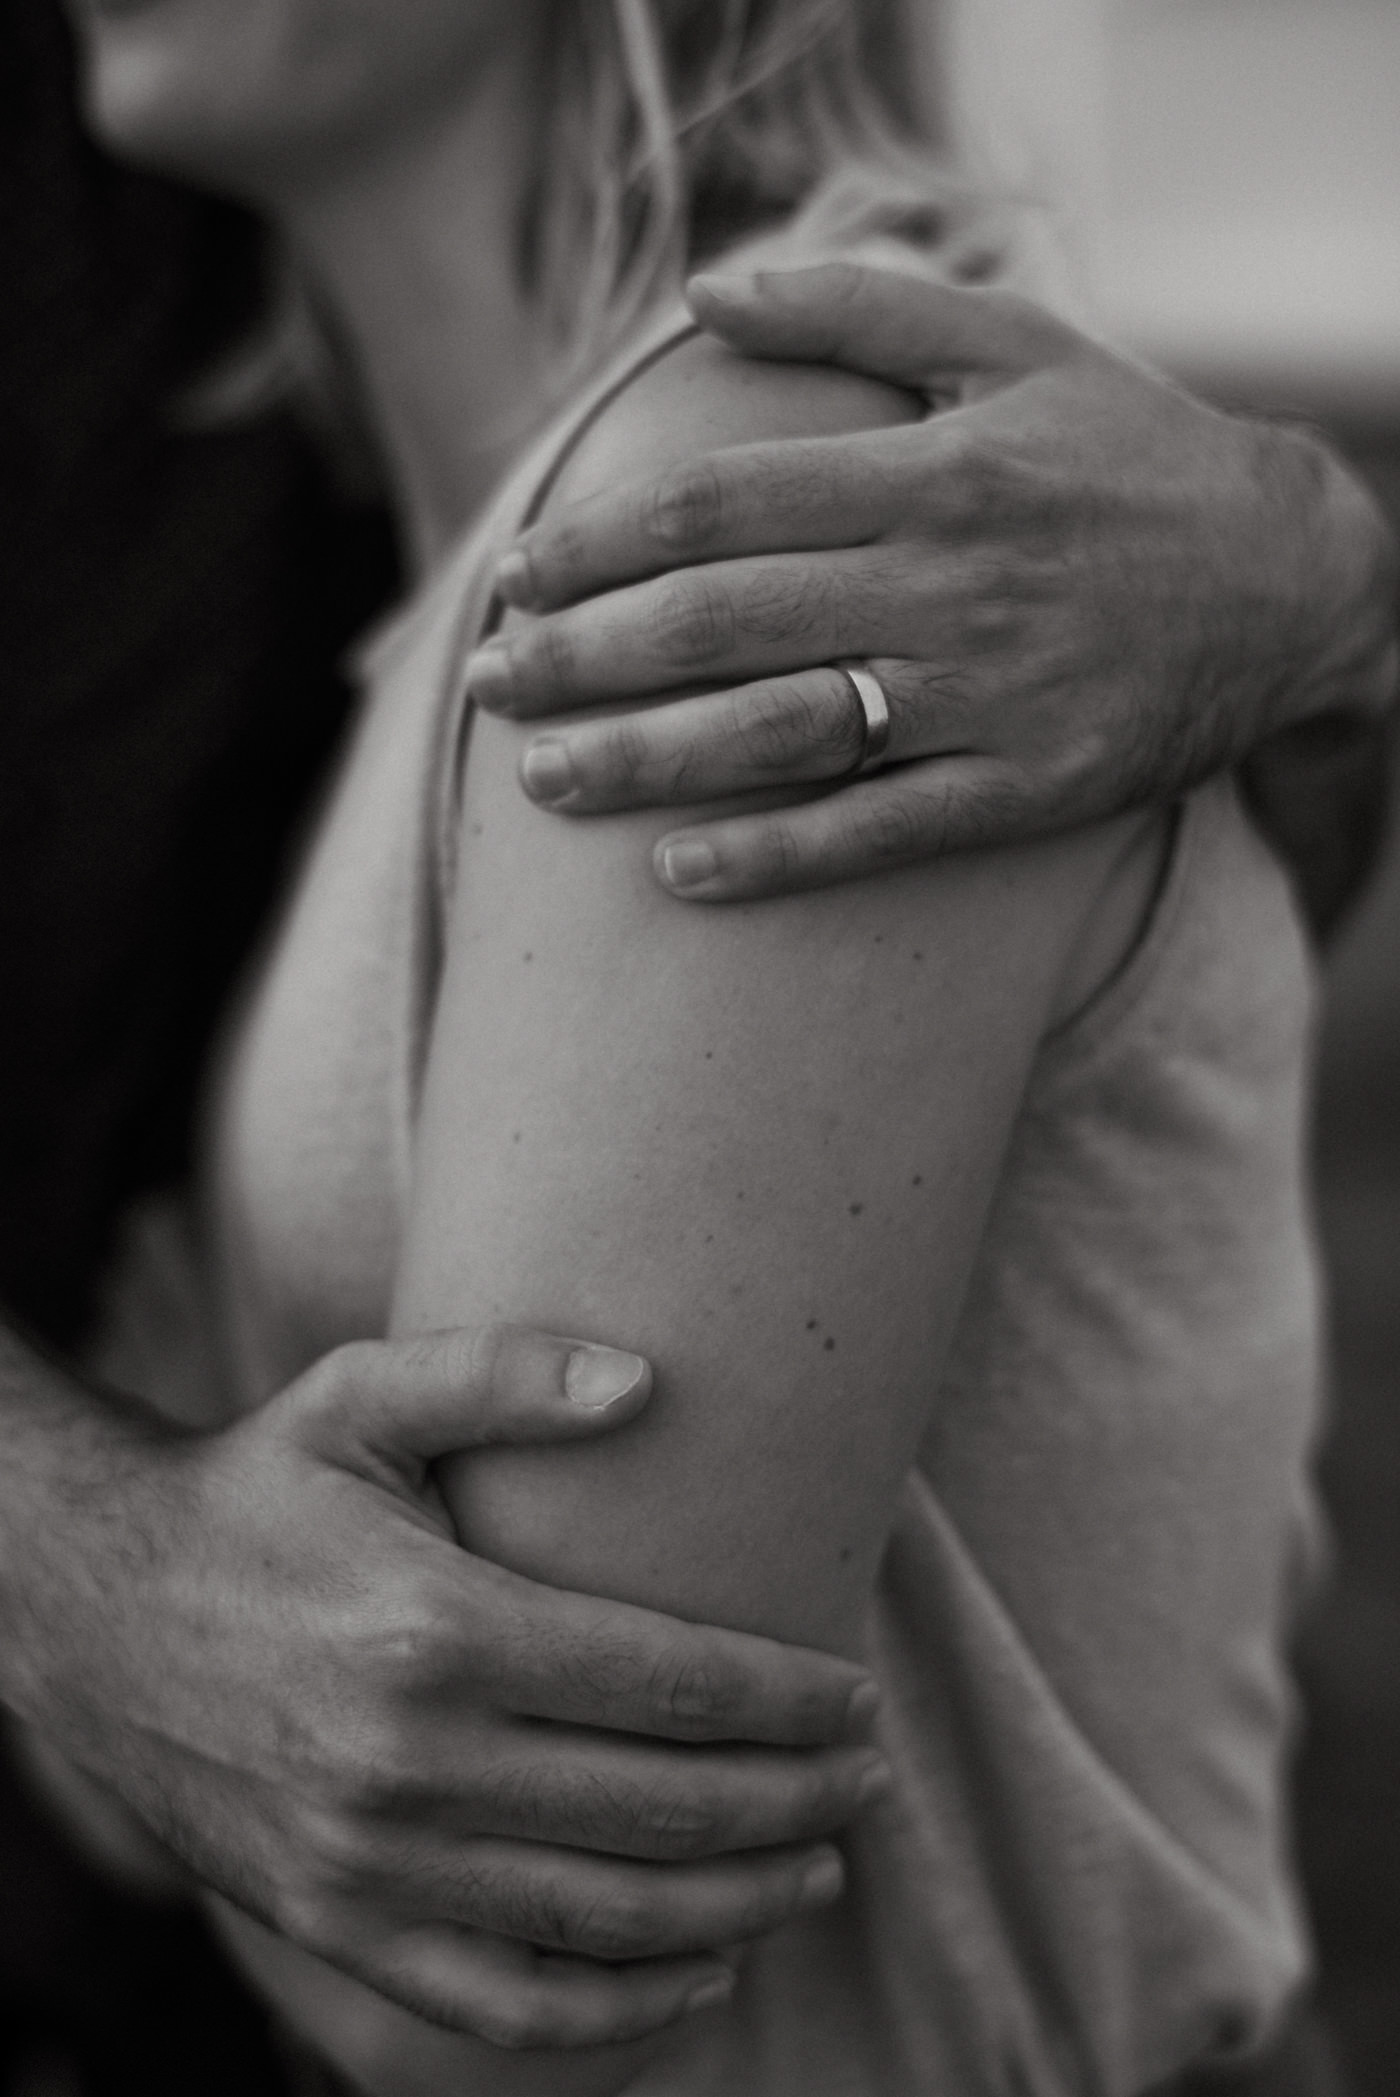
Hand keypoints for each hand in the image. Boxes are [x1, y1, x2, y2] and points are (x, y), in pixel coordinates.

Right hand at [2, 1326, 879, 2048]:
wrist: (97, 1610)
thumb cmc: (253, 1490)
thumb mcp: (358, 1395)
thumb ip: (501, 1374)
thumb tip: (648, 1380)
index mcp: (434, 1628)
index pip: (666, 1685)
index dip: (787, 1699)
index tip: (862, 1696)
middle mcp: (408, 1764)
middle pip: (658, 1808)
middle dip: (791, 1802)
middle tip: (872, 1785)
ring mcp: (370, 1864)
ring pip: (602, 1917)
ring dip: (734, 1907)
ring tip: (817, 1874)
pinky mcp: (335, 1924)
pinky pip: (499, 2003)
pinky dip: (613, 2010)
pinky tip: (693, 1977)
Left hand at [464, 261, 1396, 902]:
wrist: (1295, 580)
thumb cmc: (1132, 455)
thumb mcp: (1015, 346)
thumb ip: (858, 308)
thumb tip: (702, 291)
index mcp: (932, 472)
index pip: (721, 506)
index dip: (600, 544)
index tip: (514, 578)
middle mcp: (949, 584)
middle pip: (722, 623)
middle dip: (584, 656)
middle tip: (488, 685)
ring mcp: (989, 697)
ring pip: (781, 733)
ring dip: (646, 761)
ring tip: (541, 782)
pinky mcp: (1028, 792)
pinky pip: (879, 833)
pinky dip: (774, 856)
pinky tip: (676, 872)